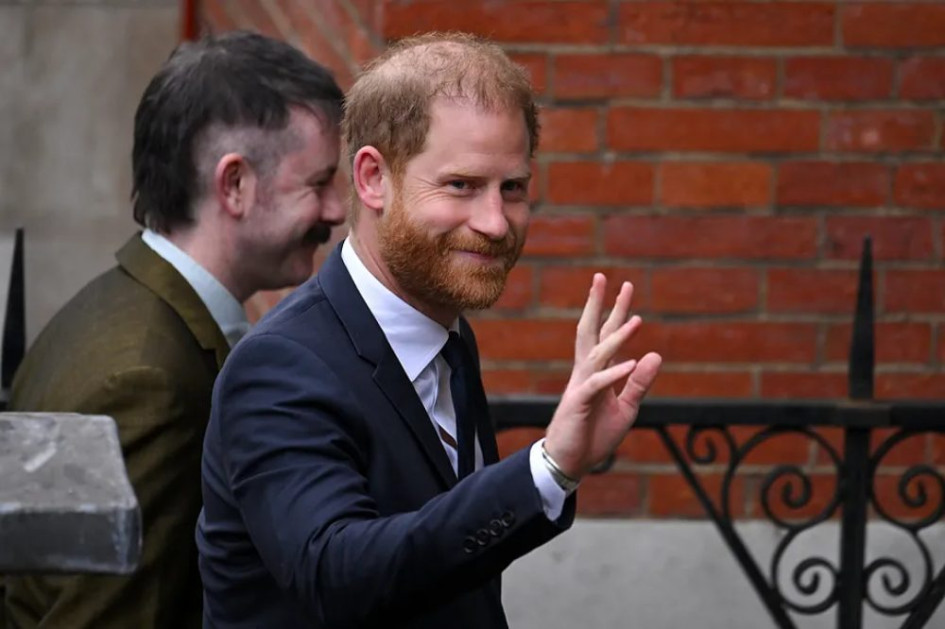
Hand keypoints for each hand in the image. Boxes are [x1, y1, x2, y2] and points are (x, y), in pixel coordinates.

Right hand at [544, 273, 661, 479]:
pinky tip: (632, 363)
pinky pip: (598, 384)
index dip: (615, 312)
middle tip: (606, 278)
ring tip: (635, 319)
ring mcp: (581, 386)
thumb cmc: (594, 435)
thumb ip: (639, 383)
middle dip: (599, 305)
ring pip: (597, 354)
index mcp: (596, 372)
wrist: (570, 461)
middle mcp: (585, 373)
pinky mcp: (578, 403)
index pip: (605, 335)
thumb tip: (654, 355)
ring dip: (616, 337)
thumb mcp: (626, 408)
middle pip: (591, 332)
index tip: (624, 287)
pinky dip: (614, 374)